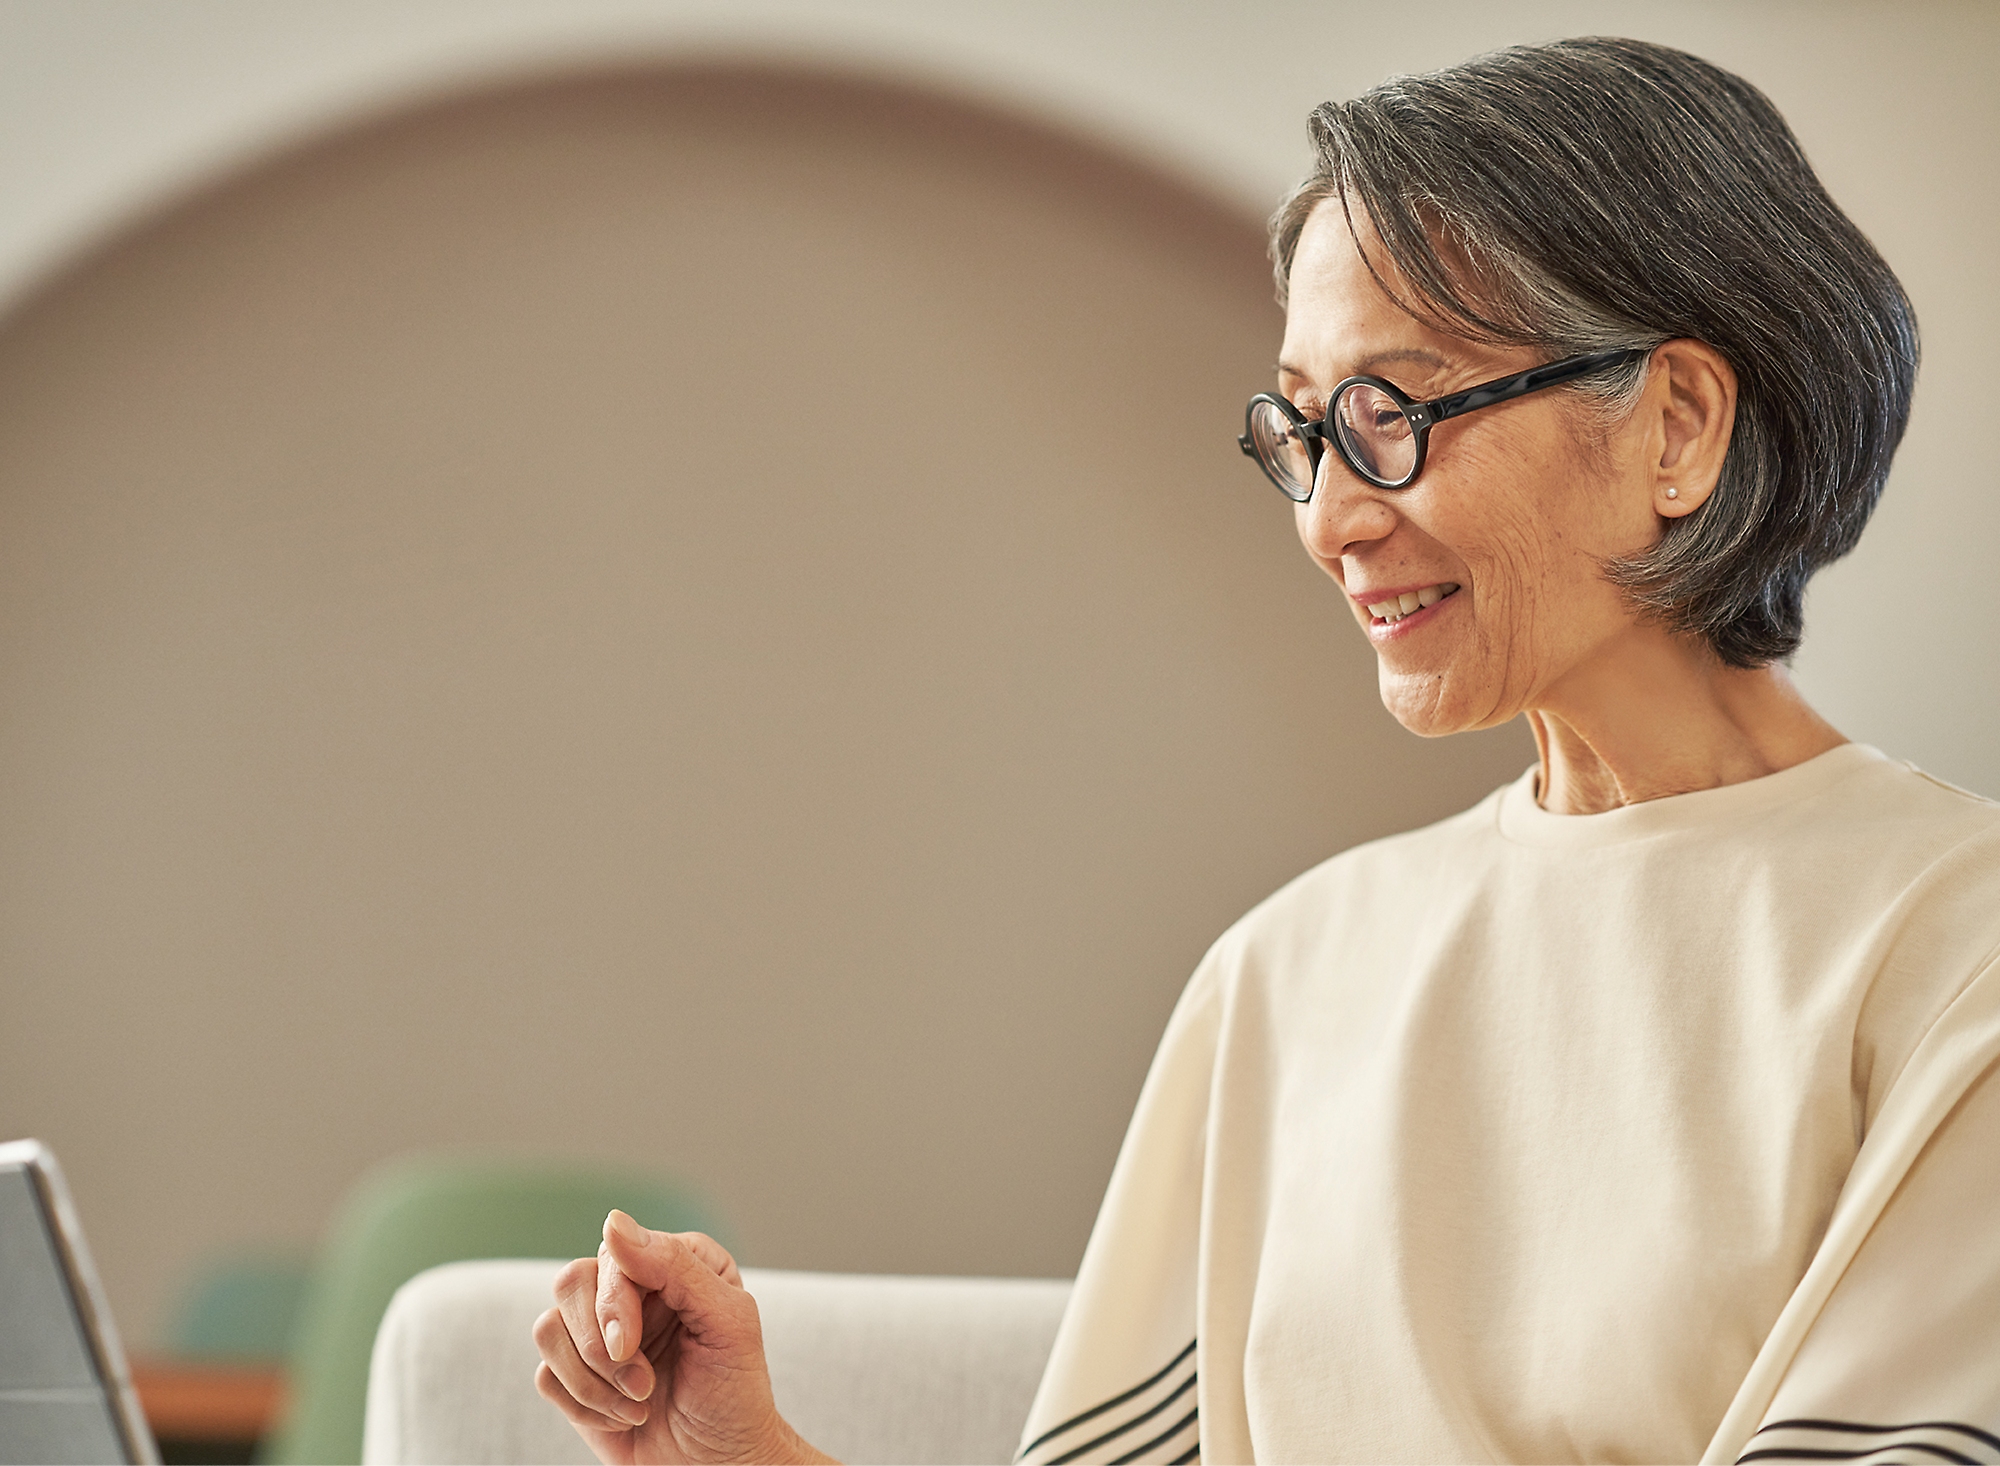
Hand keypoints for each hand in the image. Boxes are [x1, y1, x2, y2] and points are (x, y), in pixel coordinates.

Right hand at [533, 1210, 835, 1464]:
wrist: (719, 1464)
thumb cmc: (734, 1392)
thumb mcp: (726, 1321)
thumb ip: (674, 1265)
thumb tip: (612, 1221)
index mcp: (674, 1262)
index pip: (616, 1253)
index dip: (613, 1302)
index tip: (628, 1347)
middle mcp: (633, 1288)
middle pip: (572, 1282)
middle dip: (598, 1346)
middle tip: (641, 1384)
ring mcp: (599, 1331)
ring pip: (548, 1329)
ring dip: (593, 1381)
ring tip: (640, 1403)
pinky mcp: (575, 1374)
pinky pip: (545, 1376)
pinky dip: (584, 1405)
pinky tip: (624, 1418)